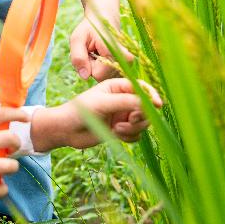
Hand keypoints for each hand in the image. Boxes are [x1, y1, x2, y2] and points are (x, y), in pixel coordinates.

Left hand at [30, 77, 162, 150]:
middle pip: (146, 108)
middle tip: (129, 120)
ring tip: (117, 129)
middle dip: (141, 116)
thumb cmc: (80, 110)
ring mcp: (122, 115)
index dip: (152, 96)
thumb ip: (126, 102)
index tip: (158, 105)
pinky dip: (129, 137)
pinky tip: (116, 135)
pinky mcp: (121, 129)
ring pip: (142, 123)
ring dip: (133, 128)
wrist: (65, 130)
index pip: (142, 88)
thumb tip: (150, 103)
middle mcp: (123, 100)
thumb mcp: (103, 103)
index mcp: (118, 86)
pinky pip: (136, 135)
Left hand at [69, 15, 132, 81]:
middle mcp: (126, 62)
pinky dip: (100, 68)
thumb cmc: (90, 29)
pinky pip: (106, 75)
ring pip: (103, 77)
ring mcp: (127, 66)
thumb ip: (78, 57)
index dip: (88, 65)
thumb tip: (84, 77)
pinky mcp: (124, 68)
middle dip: (91, 67)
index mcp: (117, 52)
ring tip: (95, 52)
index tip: (89, 51)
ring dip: (95, 67)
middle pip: (100, 77)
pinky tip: (100, 56)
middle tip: (90, 51)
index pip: (97, 74)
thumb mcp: (77, 38)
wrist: (104, 21)